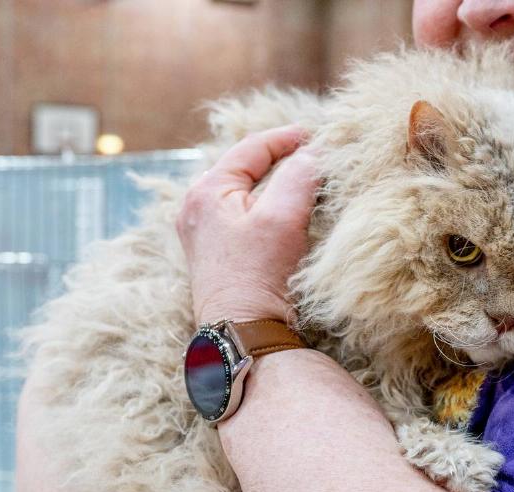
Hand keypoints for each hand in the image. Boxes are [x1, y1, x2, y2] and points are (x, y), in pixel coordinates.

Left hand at [176, 125, 316, 324]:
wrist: (241, 334)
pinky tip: (285, 214)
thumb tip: (314, 152)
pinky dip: (266, 207)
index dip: (287, 137)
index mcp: (206, 191)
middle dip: (280, 159)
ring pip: (244, 193)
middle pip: (244, 168)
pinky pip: (242, 216)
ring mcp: (202, 234)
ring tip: (304, 180)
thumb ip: (299, 175)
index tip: (317, 134)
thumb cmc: (257, 276)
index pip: (251, 147)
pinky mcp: (214, 255)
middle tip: (313, 153)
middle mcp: (196, 208)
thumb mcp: (282, 218)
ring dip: (274, 184)